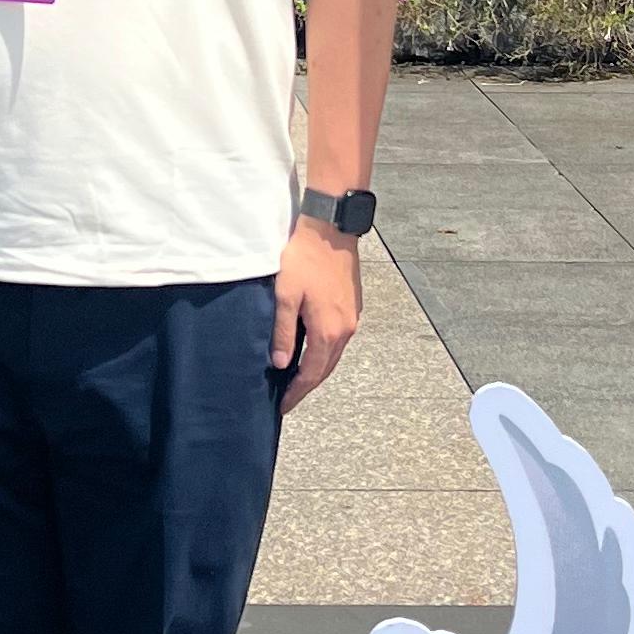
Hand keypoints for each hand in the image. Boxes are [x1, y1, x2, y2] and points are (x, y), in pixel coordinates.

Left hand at [272, 219, 361, 417]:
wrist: (330, 228)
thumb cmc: (304, 258)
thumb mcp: (284, 296)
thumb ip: (283, 332)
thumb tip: (281, 364)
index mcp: (327, 331)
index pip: (311, 374)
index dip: (296, 392)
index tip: (283, 405)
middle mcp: (345, 329)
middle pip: (326, 368)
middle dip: (307, 386)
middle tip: (288, 398)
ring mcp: (351, 317)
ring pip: (334, 354)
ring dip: (317, 369)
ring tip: (297, 378)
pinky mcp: (352, 305)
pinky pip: (339, 338)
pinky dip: (325, 351)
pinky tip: (312, 349)